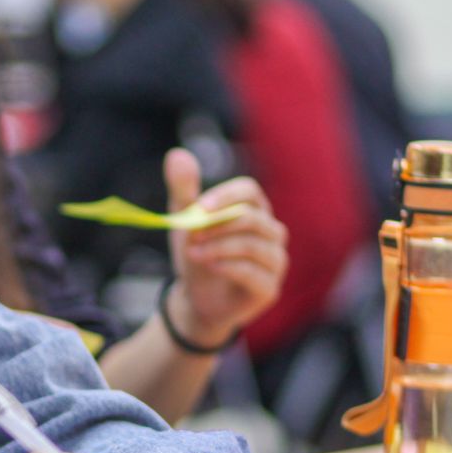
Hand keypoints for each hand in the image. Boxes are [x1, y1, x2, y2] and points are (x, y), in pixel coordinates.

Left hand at [164, 148, 288, 343]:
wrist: (197, 298)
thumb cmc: (198, 253)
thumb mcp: (185, 221)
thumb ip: (183, 190)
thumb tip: (176, 154)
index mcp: (254, 210)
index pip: (249, 191)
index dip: (226, 196)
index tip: (200, 208)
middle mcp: (271, 233)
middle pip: (252, 218)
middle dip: (218, 225)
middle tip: (191, 233)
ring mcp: (274, 261)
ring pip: (253, 245)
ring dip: (219, 247)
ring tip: (194, 252)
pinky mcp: (269, 288)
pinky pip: (253, 272)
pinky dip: (227, 267)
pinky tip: (210, 267)